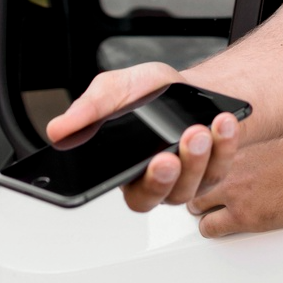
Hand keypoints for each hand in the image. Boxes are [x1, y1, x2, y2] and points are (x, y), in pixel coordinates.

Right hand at [42, 62, 243, 213]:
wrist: (191, 86)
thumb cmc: (152, 94)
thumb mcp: (115, 90)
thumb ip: (89, 109)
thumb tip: (57, 129)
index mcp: (126, 168)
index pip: (122, 189)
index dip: (132, 185)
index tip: (144, 164)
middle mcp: (157, 180)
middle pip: (159, 195)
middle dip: (166, 177)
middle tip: (170, 155)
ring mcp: (188, 177)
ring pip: (193, 184)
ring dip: (198, 158)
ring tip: (198, 130)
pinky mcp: (215, 168)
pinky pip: (221, 165)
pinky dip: (225, 144)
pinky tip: (223, 123)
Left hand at [187, 124, 282, 236]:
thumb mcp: (276, 131)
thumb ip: (254, 138)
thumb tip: (252, 144)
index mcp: (234, 140)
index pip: (200, 153)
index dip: (202, 164)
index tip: (205, 169)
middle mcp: (227, 163)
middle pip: (192, 179)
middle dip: (198, 187)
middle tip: (209, 194)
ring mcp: (233, 190)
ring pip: (194, 205)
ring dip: (204, 209)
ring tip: (217, 213)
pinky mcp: (245, 216)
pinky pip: (209, 229)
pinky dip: (214, 230)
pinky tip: (227, 227)